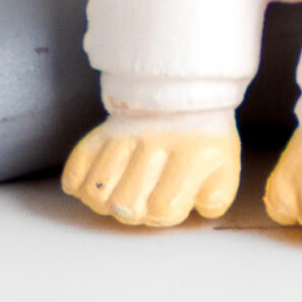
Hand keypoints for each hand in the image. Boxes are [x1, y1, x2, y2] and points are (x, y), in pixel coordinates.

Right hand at [60, 121, 240, 226]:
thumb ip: (216, 196)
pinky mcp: (102, 130)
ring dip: (106, 200)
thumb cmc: (201, 138)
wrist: (183, 89)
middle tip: (140, 200)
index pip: (164, 207)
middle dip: (132, 211)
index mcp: (191, 152)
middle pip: (125, 203)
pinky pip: (76, 165)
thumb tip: (200, 209)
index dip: (164, 213)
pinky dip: (78, 182)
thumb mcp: (225, 164)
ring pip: (97, 190)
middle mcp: (155, 141)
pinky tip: (95, 182)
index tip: (170, 199)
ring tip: (119, 191)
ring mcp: (125, 134)